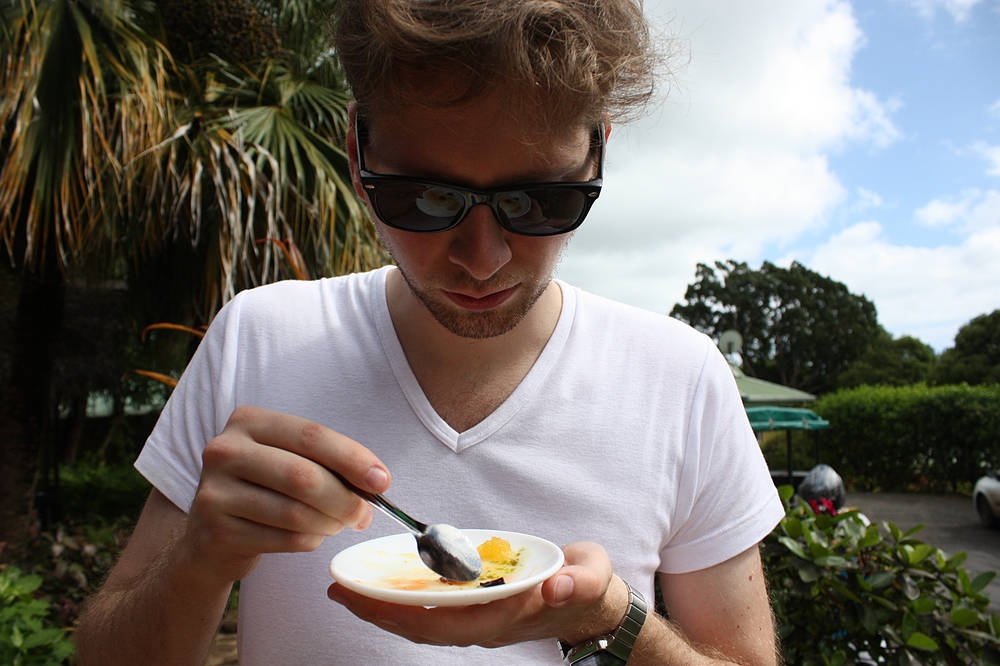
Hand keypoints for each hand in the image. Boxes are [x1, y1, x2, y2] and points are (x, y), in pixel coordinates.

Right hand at [179, 405, 390, 583]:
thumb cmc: (264, 489)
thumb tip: (375, 483)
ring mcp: (214, 492)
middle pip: (304, 476)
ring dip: (329, 523)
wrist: (211, 536)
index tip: (382, 481)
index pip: (311, 436)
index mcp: (248, 421)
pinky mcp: (216, 532)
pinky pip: (284, 539)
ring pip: (295, 512)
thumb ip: (328, 463)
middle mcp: (224, 450)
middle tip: (364, 514)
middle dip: (345, 499)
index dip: (352, 458)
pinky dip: (310, 540)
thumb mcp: (287, 460)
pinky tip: (311, 536)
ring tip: (336, 524)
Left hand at [327, 542, 627, 647]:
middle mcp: (486, 625)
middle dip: (378, 613)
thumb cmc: (588, 583)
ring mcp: (479, 621)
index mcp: (507, 615)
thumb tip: (554, 586)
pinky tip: (380, 589)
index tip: (368, 600)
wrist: (593, 606)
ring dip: (383, 610)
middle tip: (337, 592)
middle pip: (423, 629)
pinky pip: (431, 614)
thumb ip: (577, 581)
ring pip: (422, 625)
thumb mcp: (592, 575)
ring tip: (346, 591)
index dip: (404, 615)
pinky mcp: (476, 612)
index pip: (446, 623)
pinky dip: (401, 604)